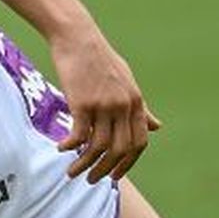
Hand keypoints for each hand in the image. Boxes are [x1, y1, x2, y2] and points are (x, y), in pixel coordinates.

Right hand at [47, 33, 161, 183]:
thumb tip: (157, 127)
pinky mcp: (82, 102)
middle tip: (92, 180)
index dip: (128, 163)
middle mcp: (123, 106)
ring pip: (98, 147)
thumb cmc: (100, 58)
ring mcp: (104, 105)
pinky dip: (70, 147)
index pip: (139, 142)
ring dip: (85, 164)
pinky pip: (79, 135)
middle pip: (120, 149)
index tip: (114, 174)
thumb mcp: (127, 81)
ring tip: (72, 172)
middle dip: (106, 170)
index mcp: (136, 101)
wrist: (77, 36)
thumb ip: (141, 107)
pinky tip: (61, 149)